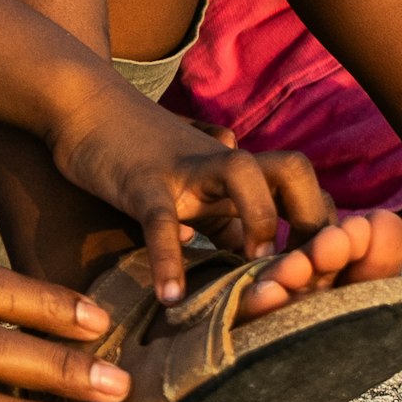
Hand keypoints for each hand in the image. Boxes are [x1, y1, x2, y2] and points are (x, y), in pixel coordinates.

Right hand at [45, 82, 340, 304]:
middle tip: (305, 274)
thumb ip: (223, 219)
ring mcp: (185, 169)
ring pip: (241, 175)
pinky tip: (169, 297)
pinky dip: (168, 257)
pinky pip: (162, 218)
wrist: (81, 103)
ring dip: (259, 220)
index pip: (301, 193)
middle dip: (311, 218)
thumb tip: (251, 260)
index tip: (318, 280)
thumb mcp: (191, 187)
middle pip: (292, 170)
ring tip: (254, 270)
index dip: (319, 232)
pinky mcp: (143, 180)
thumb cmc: (136, 151)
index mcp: (237, 171)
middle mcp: (221, 164)